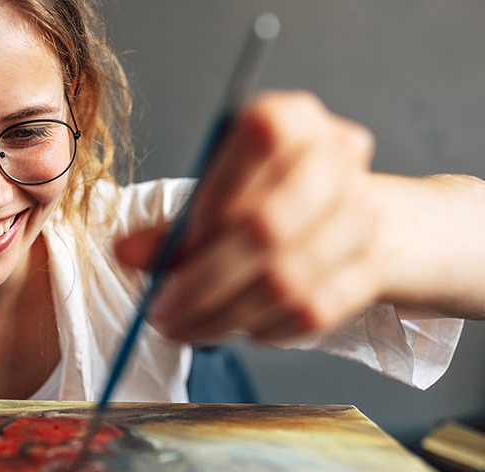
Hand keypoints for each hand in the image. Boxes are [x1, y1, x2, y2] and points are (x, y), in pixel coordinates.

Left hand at [115, 91, 383, 343]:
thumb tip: (125, 252)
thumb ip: (171, 224)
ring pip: (289, 279)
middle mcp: (336, 156)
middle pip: (269, 224)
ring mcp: (362, 213)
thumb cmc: (264, 198)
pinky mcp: (371, 267)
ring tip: (187, 327)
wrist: (344, 215)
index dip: (215, 196)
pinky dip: (265, 328)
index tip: (177, 246)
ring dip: (226, 315)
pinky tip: (238, 328)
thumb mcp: (215, 194)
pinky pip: (313, 311)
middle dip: (204, 280)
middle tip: (164, 312)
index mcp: (293, 119)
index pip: (261, 138)